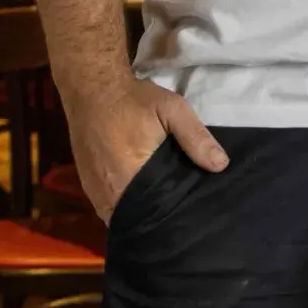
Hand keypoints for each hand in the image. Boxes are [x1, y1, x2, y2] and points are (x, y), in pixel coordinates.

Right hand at [65, 76, 227, 222]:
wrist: (93, 89)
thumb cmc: (135, 100)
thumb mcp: (173, 110)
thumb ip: (196, 138)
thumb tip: (221, 166)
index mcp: (130, 177)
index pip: (154, 213)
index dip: (171, 217)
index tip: (189, 216)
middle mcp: (108, 192)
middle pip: (137, 218)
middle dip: (157, 218)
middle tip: (181, 214)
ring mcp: (94, 192)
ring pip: (121, 215)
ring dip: (140, 214)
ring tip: (164, 211)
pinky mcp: (87, 186)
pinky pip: (108, 208)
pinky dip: (125, 206)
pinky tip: (143, 200)